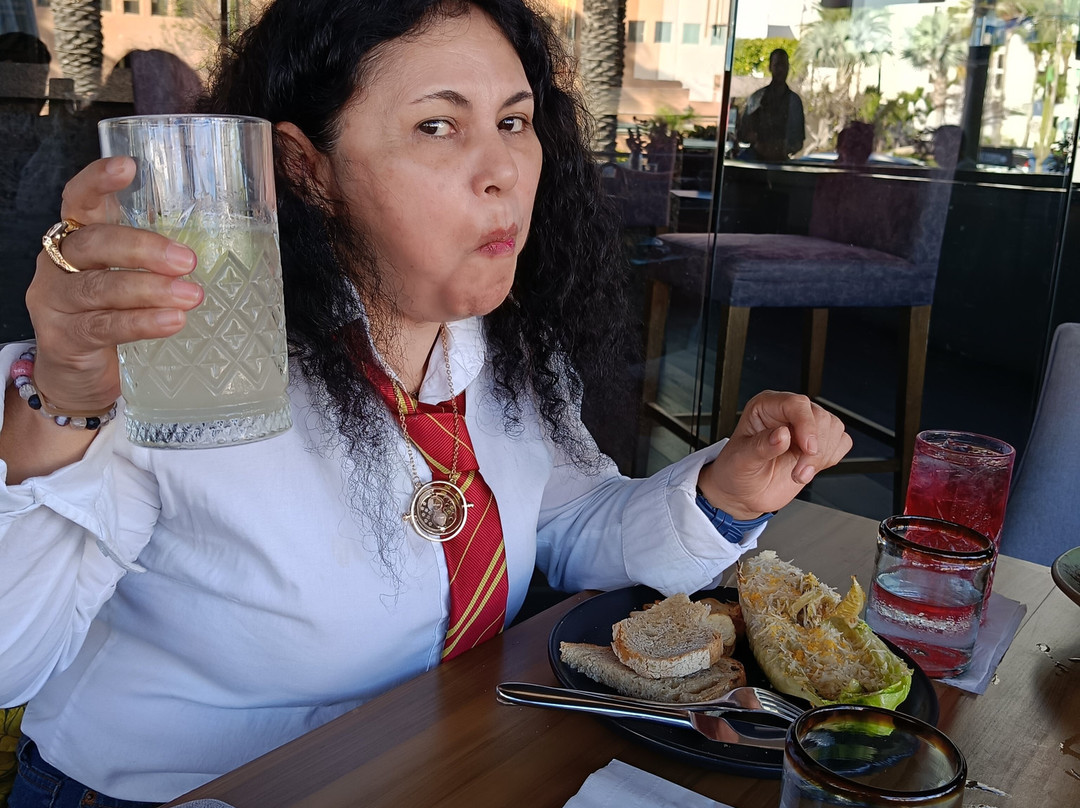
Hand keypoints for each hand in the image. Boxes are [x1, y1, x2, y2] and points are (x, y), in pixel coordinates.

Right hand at [25, 157, 201, 412]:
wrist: (82, 379)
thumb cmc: (117, 317)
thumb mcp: (134, 281)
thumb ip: (163, 261)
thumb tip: (231, 248)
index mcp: (80, 238)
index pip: (80, 199)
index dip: (99, 180)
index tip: (129, 167)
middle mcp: (60, 263)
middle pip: (94, 243)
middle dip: (142, 248)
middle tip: (187, 260)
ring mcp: (56, 301)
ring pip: (99, 287)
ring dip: (149, 289)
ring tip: (191, 296)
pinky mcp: (64, 338)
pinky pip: (102, 326)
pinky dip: (140, 323)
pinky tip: (170, 322)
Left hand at [697, 391, 851, 519]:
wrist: (743, 493)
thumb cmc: (736, 471)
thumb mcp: (741, 460)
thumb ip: (761, 446)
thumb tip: (782, 435)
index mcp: (766, 407)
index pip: (796, 404)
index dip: (806, 425)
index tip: (808, 449)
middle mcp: (787, 413)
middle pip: (820, 416)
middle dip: (815, 449)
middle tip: (798, 472)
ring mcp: (804, 427)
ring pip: (834, 428)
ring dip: (822, 456)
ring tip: (799, 473)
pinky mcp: (818, 443)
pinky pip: (840, 442)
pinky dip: (831, 458)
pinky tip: (810, 468)